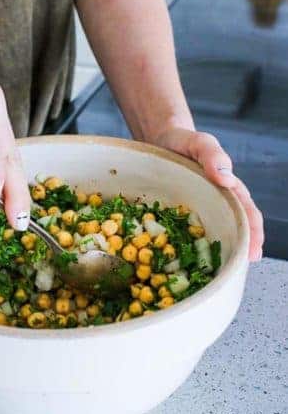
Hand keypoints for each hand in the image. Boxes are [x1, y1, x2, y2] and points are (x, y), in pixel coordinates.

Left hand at [154, 127, 263, 260]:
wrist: (160, 139)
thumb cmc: (184, 141)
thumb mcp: (200, 142)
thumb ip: (213, 156)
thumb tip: (227, 178)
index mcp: (227, 189)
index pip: (247, 214)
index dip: (253, 233)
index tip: (254, 252)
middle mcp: (215, 203)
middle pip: (233, 229)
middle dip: (240, 250)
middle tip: (240, 270)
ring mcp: (196, 210)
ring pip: (211, 235)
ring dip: (216, 253)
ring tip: (218, 273)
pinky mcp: (177, 214)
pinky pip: (185, 233)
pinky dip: (188, 248)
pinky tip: (185, 264)